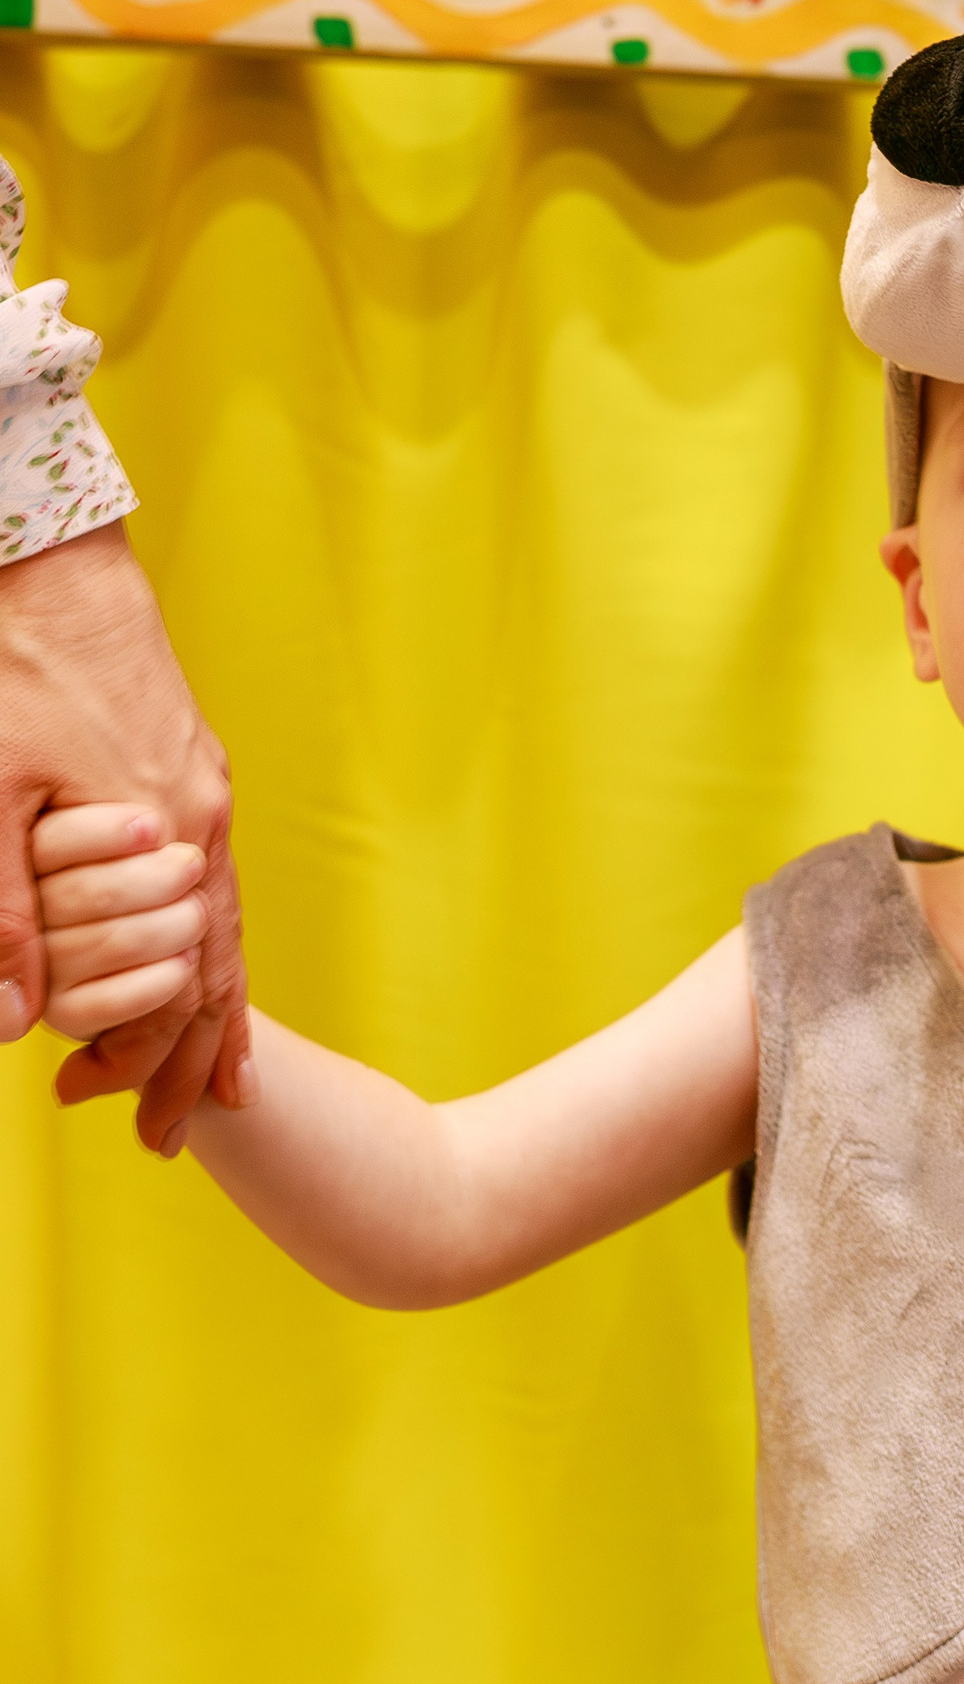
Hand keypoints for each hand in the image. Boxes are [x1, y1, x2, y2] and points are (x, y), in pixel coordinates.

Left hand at [0, 523, 251, 1147]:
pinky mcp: (185, 759)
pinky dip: (207, 931)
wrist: (56, 550)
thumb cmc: (9, 663)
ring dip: (209, 1000)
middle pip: (219, 965)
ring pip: (221, 920)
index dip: (164, 1064)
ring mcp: (201, 787)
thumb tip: (15, 1025)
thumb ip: (2, 911)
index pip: (187, 984)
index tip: (151, 1133)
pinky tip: (192, 943)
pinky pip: (210, 874)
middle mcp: (203, 819)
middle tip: (178, 1132)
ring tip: (208, 1067)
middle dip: (195, 1056)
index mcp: (169, 835)